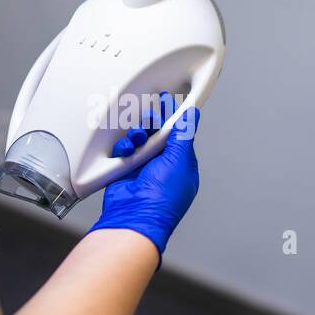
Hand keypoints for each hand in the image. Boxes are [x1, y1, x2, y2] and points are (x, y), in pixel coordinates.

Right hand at [89, 94, 200, 259]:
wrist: (135, 215)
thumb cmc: (162, 196)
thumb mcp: (178, 159)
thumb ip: (182, 134)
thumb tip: (191, 115)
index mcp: (181, 164)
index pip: (178, 133)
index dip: (172, 115)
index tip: (166, 99)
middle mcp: (162, 165)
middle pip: (156, 133)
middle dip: (151, 125)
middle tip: (148, 121)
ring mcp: (143, 168)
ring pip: (139, 139)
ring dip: (137, 135)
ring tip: (137, 139)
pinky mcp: (125, 170)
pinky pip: (124, 150)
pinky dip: (124, 147)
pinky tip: (126, 149)